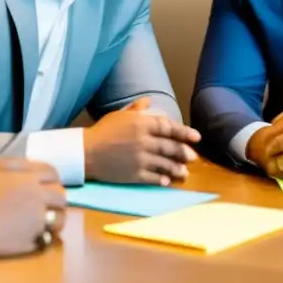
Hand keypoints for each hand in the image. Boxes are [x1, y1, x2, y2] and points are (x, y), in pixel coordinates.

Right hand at [0, 159, 66, 257]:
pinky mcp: (32, 239)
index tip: (49, 185)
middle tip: (51, 206)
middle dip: (58, 201)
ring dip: (57, 220)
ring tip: (51, 223)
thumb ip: (15, 164)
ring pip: (59, 219)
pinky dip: (44, 237)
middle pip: (61, 197)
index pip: (54, 175)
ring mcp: (37, 220)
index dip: (53, 180)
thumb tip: (29, 164)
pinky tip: (39, 237)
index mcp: (31, 179)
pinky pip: (46, 238)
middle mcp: (39, 198)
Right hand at [84, 98, 201, 185]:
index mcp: (142, 124)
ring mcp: (140, 158)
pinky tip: (167, 182)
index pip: (169, 127)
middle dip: (184, 152)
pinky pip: (152, 177)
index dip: (184, 133)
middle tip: (193, 157)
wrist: (85, 152)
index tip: (196, 137)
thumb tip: (148, 101)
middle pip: (170, 147)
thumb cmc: (103, 131)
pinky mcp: (133, 174)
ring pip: (164, 164)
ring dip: (177, 168)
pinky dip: (161, 180)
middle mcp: (144, 141)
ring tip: (184, 173)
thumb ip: (137, 109)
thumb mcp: (120, 115)